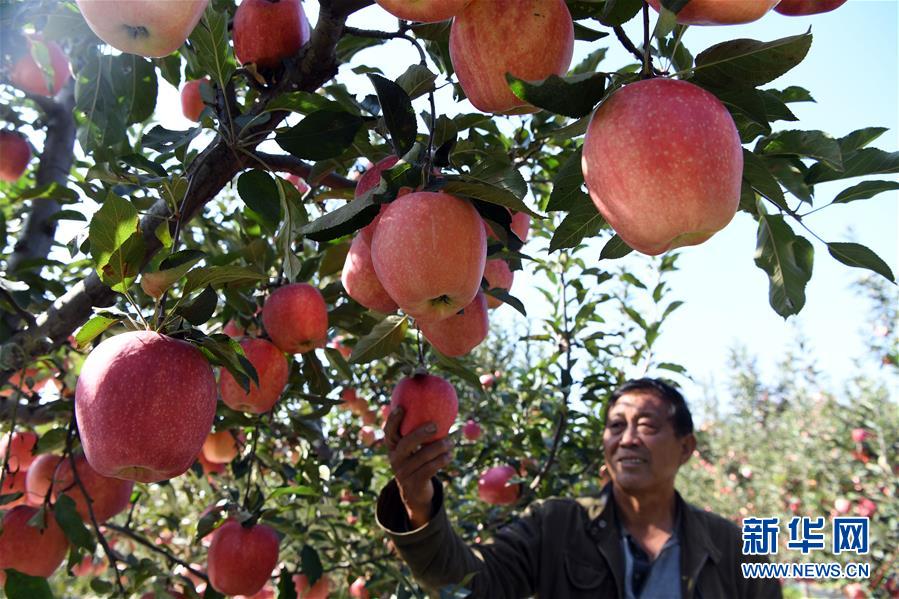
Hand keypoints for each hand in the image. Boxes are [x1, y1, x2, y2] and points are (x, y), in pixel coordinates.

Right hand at [384, 406, 453, 527]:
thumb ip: (418, 435)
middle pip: (405, 444)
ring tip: (450, 442)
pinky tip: (449, 455)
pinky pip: (429, 469)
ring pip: (421, 457)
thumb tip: (437, 413)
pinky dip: (441, 460)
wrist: (415, 493)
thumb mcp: (413, 451)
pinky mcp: (414, 483)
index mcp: (393, 448)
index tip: (402, 407)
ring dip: (438, 447)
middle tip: (435, 426)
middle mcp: (395, 459)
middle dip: (420, 433)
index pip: (389, 433)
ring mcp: (403, 473)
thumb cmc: (417, 463)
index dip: (393, 420)